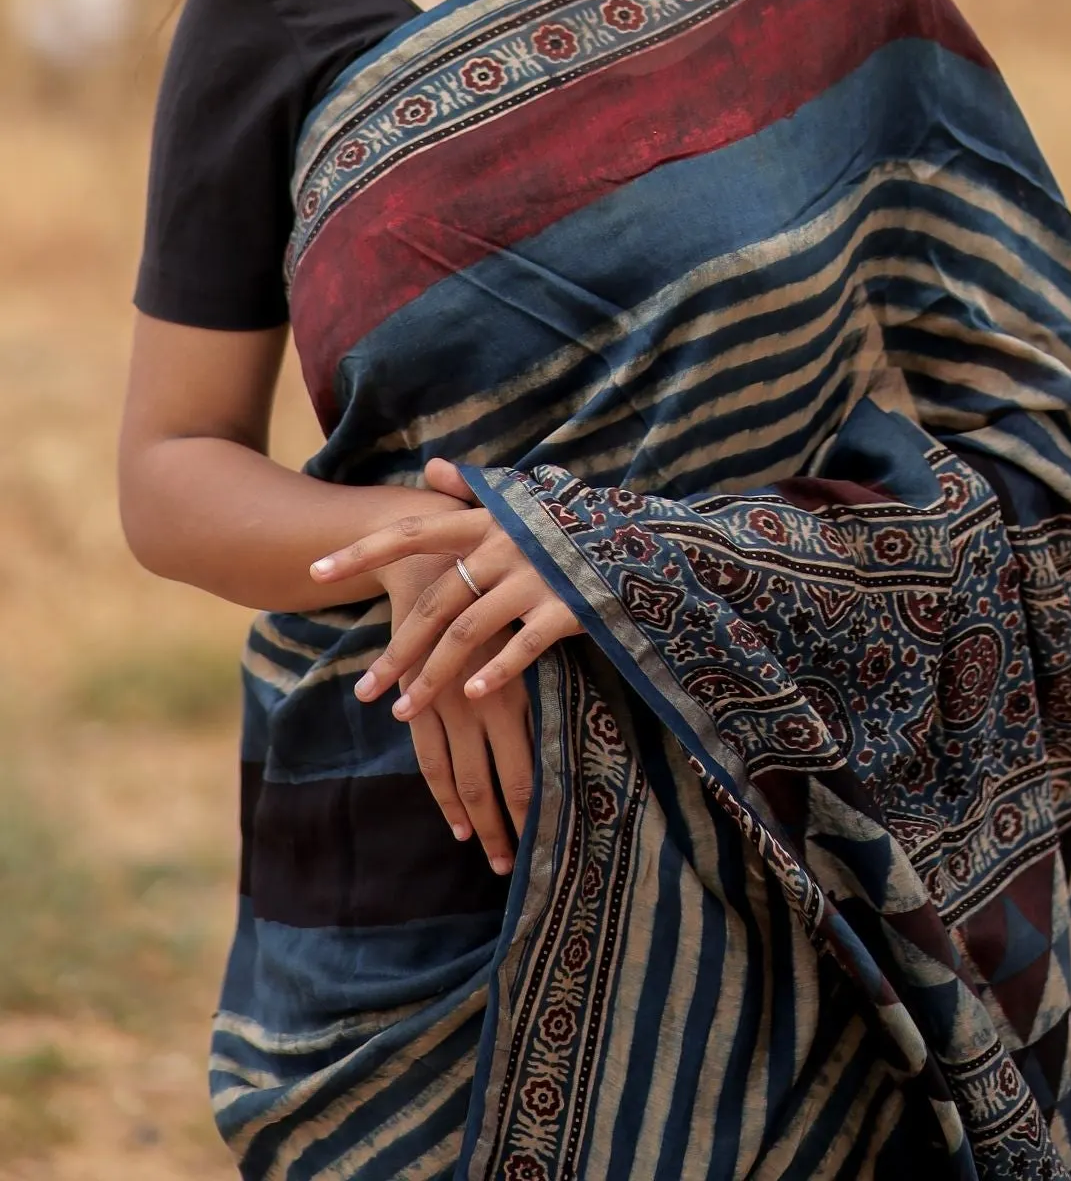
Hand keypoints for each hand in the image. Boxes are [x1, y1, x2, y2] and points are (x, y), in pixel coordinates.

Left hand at [312, 455, 583, 739]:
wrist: (644, 543)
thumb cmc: (574, 526)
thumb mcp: (525, 501)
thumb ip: (474, 489)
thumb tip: (432, 468)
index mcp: (488, 522)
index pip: (414, 531)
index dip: (364, 549)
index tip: (316, 569)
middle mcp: (505, 547)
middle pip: (435, 600)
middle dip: (396, 649)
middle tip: (363, 690)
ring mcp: (535, 577)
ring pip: (467, 630)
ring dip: (431, 674)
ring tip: (402, 712)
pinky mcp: (566, 607)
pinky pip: (522, 646)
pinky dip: (494, 671)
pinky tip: (468, 698)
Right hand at [374, 549, 536, 873]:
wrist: (434, 558)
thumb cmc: (498, 591)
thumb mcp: (526, 630)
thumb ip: (544, 674)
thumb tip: (576, 724)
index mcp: (518, 685)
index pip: (531, 763)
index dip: (534, 805)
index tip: (549, 837)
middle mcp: (483, 703)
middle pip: (497, 782)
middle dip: (505, 827)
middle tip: (514, 867)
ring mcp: (447, 708)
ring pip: (460, 781)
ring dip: (472, 822)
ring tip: (486, 852)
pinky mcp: (419, 702)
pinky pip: (429, 759)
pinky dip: (442, 794)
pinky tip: (455, 822)